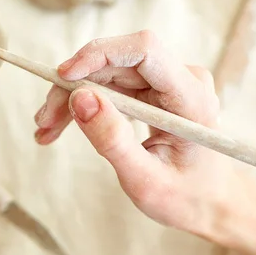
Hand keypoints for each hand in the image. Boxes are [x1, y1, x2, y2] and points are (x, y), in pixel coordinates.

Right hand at [34, 31, 231, 236]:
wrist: (211, 203)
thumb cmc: (187, 198)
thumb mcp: (145, 181)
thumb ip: (112, 140)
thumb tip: (79, 98)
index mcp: (192, 98)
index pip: (144, 50)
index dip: (99, 54)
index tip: (62, 77)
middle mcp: (183, 80)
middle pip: (116, 62)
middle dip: (73, 86)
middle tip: (44, 121)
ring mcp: (168, 83)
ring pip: (107, 73)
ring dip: (72, 98)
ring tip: (47, 130)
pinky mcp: (154, 91)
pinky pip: (111, 86)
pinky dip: (84, 105)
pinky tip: (61, 126)